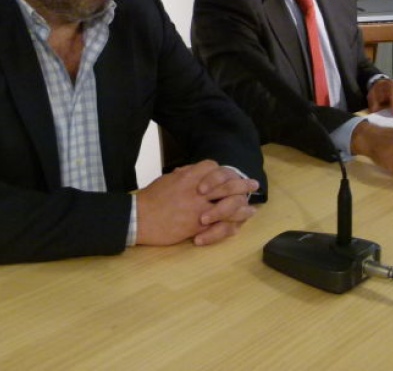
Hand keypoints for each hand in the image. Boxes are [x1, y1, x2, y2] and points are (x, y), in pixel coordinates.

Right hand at [134, 160, 260, 245]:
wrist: (138, 219)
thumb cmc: (149, 199)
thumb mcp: (166, 180)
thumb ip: (181, 175)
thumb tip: (187, 171)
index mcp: (188, 176)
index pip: (213, 168)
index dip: (223, 172)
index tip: (230, 175)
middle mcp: (197, 190)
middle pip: (227, 184)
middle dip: (242, 184)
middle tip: (253, 185)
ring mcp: (199, 208)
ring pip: (228, 204)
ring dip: (242, 206)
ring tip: (251, 208)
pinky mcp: (197, 225)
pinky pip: (220, 224)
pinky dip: (231, 225)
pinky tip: (239, 224)